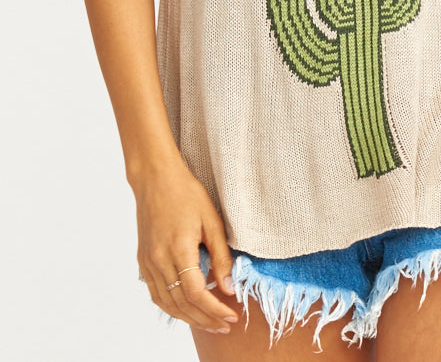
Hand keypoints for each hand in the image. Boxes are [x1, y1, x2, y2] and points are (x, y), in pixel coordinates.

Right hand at [133, 158, 239, 333]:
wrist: (155, 178)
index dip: (215, 309)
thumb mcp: (211, 220)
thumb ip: (221, 256)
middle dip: (205, 319)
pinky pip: (156, 294)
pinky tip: (186, 310)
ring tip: (210, 323)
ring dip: (189, 318)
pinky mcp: (143, 261)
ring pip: (167, 303)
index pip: (196, 293)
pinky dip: (172, 307)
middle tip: (225, 326)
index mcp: (178, 249)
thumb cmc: (186, 193)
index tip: (232, 316)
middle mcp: (159, 260)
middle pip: (182, 304)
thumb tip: (229, 288)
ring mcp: (148, 262)